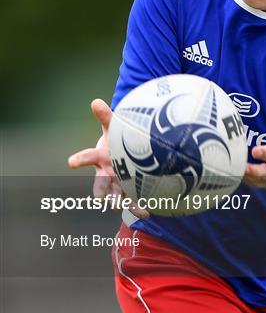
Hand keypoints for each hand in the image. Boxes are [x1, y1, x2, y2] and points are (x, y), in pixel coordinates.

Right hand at [68, 99, 147, 217]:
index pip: (87, 158)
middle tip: (103, 198)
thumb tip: (95, 101)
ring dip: (120, 202)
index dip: (79, 159)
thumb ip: (105, 116)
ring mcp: (118, 184)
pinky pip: (133, 201)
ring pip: (116, 196)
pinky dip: (138, 207)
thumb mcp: (113, 127)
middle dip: (101, 191)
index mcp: (100, 157)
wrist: (128, 151)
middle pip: (100, 184)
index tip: (71, 162)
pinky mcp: (130, 190)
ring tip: (124, 207)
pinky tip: (147, 211)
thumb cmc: (118, 139)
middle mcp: (106, 173)